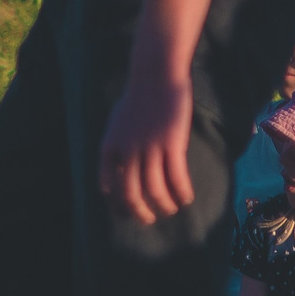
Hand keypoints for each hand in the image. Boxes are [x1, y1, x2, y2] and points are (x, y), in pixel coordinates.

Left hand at [100, 70, 193, 223]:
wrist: (155, 76)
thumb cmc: (138, 98)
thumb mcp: (116, 123)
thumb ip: (117, 145)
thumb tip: (122, 165)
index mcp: (109, 147)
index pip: (108, 186)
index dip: (117, 205)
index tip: (127, 214)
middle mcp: (126, 151)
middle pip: (130, 194)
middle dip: (140, 212)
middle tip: (150, 219)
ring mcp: (148, 148)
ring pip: (154, 190)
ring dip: (164, 205)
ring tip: (171, 209)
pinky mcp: (171, 144)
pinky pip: (176, 178)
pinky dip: (181, 193)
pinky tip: (186, 198)